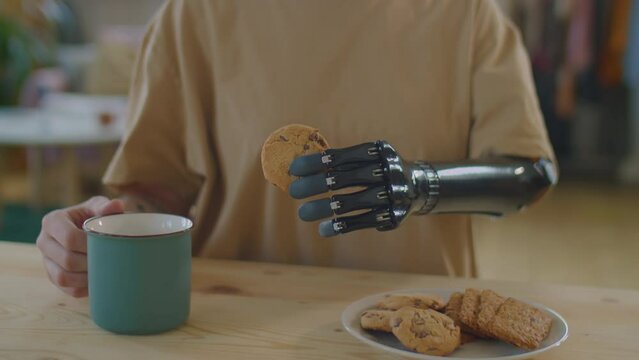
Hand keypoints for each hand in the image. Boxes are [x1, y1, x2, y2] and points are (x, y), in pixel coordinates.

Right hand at [36, 196, 124, 296]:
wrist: (88, 229)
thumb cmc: (94, 215)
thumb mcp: (98, 207)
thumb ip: (106, 206)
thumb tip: (116, 205)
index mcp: (52, 221)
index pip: (69, 238)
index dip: (90, 246)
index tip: (108, 246)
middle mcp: (44, 241)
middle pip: (67, 260)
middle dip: (91, 263)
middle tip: (111, 261)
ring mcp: (46, 261)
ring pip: (63, 277)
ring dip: (86, 278)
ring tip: (105, 272)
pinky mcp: (53, 276)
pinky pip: (67, 289)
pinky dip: (85, 288)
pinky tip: (99, 282)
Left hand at [288, 141, 421, 236]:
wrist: (416, 186)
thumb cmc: (375, 170)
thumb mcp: (363, 159)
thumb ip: (338, 162)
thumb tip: (297, 168)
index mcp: (378, 151)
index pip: (342, 156)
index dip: (316, 162)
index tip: (293, 169)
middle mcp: (388, 170)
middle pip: (346, 178)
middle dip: (315, 185)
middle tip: (293, 192)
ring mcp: (393, 194)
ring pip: (353, 202)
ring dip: (324, 208)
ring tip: (302, 214)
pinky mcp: (394, 214)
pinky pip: (363, 221)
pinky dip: (341, 225)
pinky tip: (323, 229)